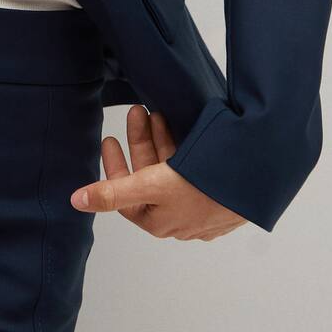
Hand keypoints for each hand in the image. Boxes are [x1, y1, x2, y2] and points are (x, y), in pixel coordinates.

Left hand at [69, 104, 247, 239]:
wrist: (255, 182)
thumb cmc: (201, 189)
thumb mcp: (151, 187)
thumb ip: (113, 192)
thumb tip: (75, 201)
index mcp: (159, 220)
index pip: (124, 194)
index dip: (114, 166)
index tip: (108, 139)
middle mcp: (177, 217)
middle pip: (147, 175)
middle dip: (140, 142)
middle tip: (135, 112)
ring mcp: (199, 204)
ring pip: (169, 167)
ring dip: (159, 138)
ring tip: (154, 111)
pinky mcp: (217, 191)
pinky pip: (190, 165)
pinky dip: (179, 144)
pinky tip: (178, 125)